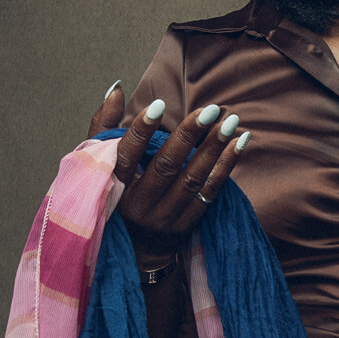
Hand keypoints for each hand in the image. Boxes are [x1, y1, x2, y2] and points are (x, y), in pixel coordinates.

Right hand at [88, 82, 249, 264]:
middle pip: (166, 166)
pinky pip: (210, 194)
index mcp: (113, 187)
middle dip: (189, 136)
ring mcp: (164, 218)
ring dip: (214, 149)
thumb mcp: (99, 164)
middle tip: (211, 109)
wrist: (132, 249)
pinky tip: (239, 144)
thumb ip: (104, 125)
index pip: (126, 156)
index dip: (141, 130)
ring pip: (193, 180)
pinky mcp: (185, 225)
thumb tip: (117, 88)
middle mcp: (138, 206)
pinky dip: (225, 168)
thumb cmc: (114, 194)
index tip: (159, 104)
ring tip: (230, 122)